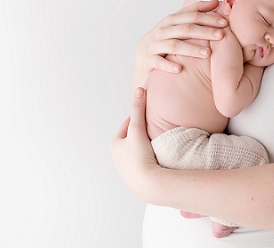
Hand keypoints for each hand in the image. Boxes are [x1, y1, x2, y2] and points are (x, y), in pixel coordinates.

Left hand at [110, 87, 159, 202]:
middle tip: (155, 128)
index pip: (128, 125)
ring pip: (137, 152)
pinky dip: (148, 159)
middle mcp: (117, 158)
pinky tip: (157, 158)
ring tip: (158, 143)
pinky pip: (142, 163)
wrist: (148, 184)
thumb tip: (139, 89)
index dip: (139, 118)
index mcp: (115, 145)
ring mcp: (126, 169)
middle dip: (142, 133)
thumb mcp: (138, 129)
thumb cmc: (140, 156)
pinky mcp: (135, 179)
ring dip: (145, 147)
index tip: (150, 115)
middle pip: (132, 139)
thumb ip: (139, 109)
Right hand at [136, 0, 227, 73]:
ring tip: (208, 54)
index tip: (225, 23)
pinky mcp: (149, 59)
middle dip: (204, 31)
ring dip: (191, 49)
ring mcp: (155, 44)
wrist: (142, 55)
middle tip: (221, 35)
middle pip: (185, 29)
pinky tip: (180, 69)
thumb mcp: (179, 24)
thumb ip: (196, 12)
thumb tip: (216, 1)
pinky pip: (158, 62)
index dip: (208, 18)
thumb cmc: (166, 38)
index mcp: (172, 20)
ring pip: (174, 45)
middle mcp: (163, 30)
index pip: (192, 16)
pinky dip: (168, 65)